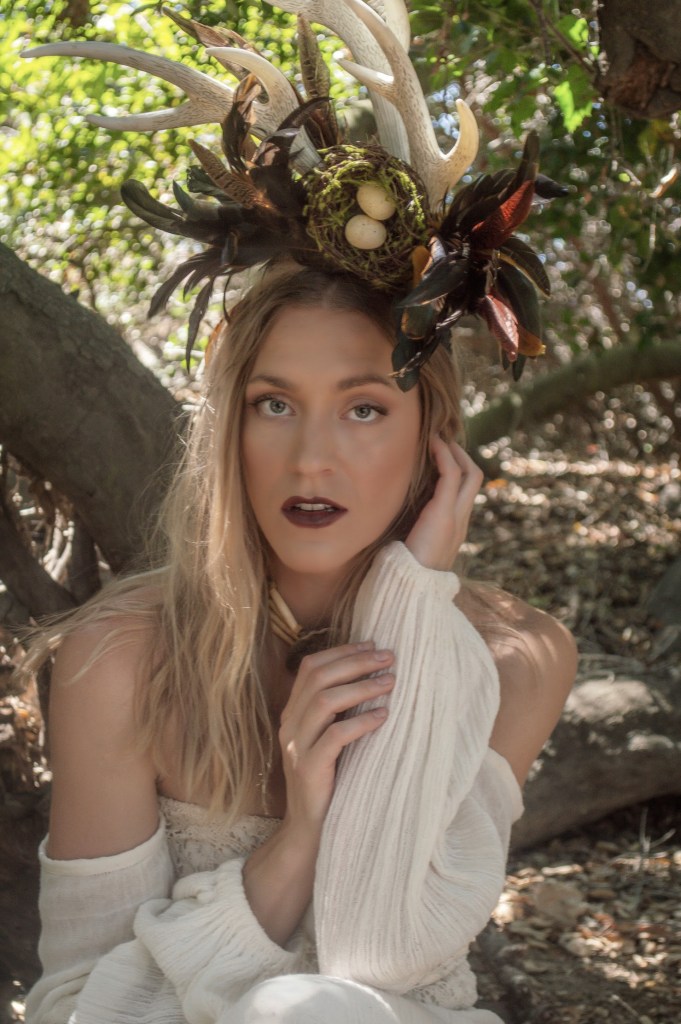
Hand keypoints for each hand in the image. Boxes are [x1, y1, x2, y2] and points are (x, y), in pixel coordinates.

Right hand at [278, 642, 393, 834]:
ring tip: (390, 682)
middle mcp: (290, 724)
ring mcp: (297, 746)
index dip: (342, 651)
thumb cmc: (328, 778)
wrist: (309, 828)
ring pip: (325, 701)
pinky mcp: (310, 769)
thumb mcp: (328, 737)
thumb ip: (337, 710)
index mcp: (292, 712)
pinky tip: (383, 716)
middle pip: (318, 677)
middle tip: (388, 658)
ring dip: (362, 687)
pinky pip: (335, 736)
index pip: (310, 667)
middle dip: (356, 662)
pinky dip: (362, 722)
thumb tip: (372, 674)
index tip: (372, 645)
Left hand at [405, 436, 482, 569]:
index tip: (439, 455)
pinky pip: (452, 475)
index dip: (457, 469)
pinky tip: (432, 444)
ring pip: (469, 474)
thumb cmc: (406, 570)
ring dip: (454, 452)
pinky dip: (444, 456)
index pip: (465, 491)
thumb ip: (411, 531)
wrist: (411, 588)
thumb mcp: (411, 545)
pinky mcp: (444, 514)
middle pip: (474, 478)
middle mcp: (461, 520)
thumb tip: (395, 518)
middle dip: (461, 455)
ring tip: (437, 438)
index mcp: (455, 527)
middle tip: (442, 440)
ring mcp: (457, 517)